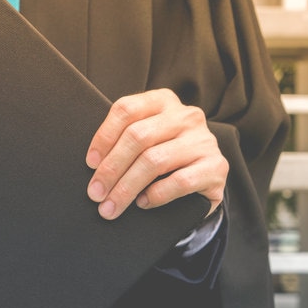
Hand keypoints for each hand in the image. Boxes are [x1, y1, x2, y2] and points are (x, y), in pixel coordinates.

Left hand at [85, 88, 226, 219]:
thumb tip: (93, 165)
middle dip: (111, 169)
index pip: (126, 109)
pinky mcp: (216, 167)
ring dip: (127, 188)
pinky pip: (180, 181)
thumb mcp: (145, 141)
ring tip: (111, 206)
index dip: (104, 136)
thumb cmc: (163, 159)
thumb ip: (125, 140)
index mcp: (163, 101)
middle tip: (96, 193)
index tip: (90, 163)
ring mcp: (204, 140)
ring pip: (155, 161)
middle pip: (138, 137)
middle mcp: (186, 116)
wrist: (203, 182)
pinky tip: (143, 203)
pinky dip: (156, 195)